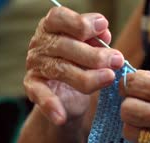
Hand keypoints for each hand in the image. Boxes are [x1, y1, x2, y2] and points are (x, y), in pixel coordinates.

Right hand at [24, 6, 124, 124]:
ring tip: (108, 78)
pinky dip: (50, 106)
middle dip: (94, 54)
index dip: (79, 22)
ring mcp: (35, 65)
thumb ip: (97, 39)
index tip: (103, 27)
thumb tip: (104, 33)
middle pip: (64, 46)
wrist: (68, 94)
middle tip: (117, 60)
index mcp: (52, 27)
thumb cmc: (81, 62)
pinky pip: (40, 95)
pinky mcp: (33, 87)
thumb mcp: (91, 48)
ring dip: (87, 77)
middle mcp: (40, 43)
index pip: (59, 18)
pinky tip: (61, 117)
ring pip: (60, 70)